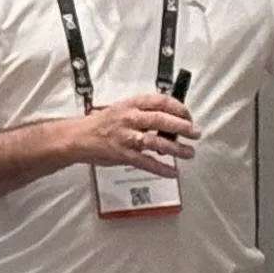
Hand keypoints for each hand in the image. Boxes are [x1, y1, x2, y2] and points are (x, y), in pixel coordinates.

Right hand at [74, 93, 197, 177]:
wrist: (78, 137)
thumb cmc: (100, 124)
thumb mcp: (121, 109)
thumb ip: (142, 113)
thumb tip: (167, 120)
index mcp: (131, 104)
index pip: (160, 101)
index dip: (178, 107)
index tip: (188, 114)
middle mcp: (130, 119)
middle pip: (162, 120)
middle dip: (183, 127)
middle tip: (195, 133)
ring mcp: (126, 137)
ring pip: (157, 142)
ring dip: (177, 149)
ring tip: (189, 153)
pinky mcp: (123, 155)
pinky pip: (147, 162)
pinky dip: (162, 168)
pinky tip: (173, 171)